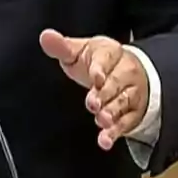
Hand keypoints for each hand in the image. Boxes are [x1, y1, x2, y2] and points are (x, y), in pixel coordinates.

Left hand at [39, 29, 148, 150]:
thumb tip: (45, 36)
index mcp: (110, 52)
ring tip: (102, 120)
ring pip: (123, 103)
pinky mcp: (132, 113)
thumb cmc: (97, 61)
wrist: (128, 72)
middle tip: (93, 104)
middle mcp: (125, 71)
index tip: (96, 78)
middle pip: (116, 83)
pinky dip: (115, 133)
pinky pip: (125, 123)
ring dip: (112, 113)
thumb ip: (62, 47)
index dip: (100, 69)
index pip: (106, 59)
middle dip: (104, 94)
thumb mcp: (79, 51)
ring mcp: (131, 93)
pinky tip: (105, 140)